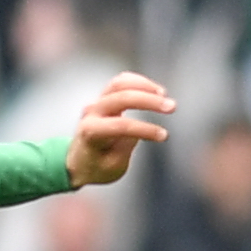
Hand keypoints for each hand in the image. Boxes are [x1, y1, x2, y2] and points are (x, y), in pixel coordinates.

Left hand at [61, 72, 175, 189]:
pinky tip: (155, 91)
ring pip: (119, 84)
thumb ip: (125, 148)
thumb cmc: (96, 168)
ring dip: (144, 86)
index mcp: (91, 133)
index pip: (121, 126)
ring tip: (163, 96)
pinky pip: (120, 82)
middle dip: (148, 101)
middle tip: (172, 107)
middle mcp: (91, 113)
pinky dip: (138, 82)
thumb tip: (138, 130)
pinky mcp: (103, 97)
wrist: (77, 161)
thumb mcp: (112, 168)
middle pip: (121, 98)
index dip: (145, 129)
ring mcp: (96, 102)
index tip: (164, 136)